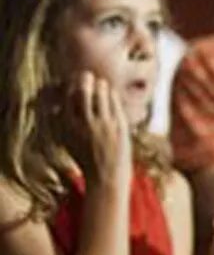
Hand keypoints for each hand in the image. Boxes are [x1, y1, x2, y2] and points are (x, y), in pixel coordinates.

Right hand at [60, 72, 131, 189]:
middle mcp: (82, 123)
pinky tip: (111, 95)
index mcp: (66, 126)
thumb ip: (61, 123)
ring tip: (102, 85)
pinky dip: (112, 94)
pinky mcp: (118, 124)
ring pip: (101, 91)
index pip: (66, 96)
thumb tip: (55, 107)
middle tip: (89, 76)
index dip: (71, 84)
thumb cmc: (87, 158)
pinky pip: (114, 100)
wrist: (106, 177)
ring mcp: (102, 123)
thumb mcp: (67, 141)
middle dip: (85, 79)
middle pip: (82, 89)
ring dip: (101, 85)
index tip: (75, 81)